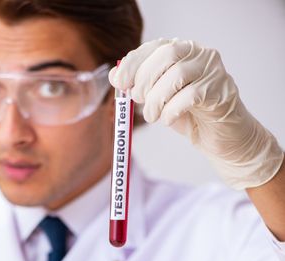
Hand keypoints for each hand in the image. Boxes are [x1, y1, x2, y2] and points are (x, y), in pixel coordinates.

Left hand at [109, 38, 283, 189]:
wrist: (220, 138)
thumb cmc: (187, 114)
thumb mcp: (157, 98)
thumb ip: (138, 86)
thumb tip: (115, 76)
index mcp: (181, 51)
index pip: (154, 46)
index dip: (133, 63)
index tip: (120, 82)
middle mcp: (199, 54)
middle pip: (166, 55)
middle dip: (145, 80)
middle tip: (138, 101)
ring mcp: (213, 71)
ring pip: (177, 75)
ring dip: (156, 99)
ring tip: (152, 116)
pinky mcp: (221, 90)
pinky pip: (190, 96)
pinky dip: (171, 110)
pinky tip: (167, 120)